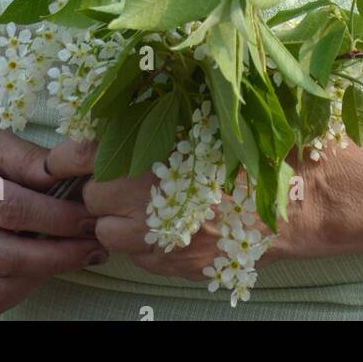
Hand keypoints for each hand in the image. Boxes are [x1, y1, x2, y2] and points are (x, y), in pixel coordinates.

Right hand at [0, 114, 110, 316]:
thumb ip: (30, 160)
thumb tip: (76, 174)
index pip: (15, 213)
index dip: (59, 219)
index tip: (91, 218)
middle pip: (9, 257)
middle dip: (61, 255)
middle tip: (95, 245)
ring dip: (44, 276)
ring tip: (74, 256)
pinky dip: (19, 290)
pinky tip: (40, 268)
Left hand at [46, 135, 337, 281]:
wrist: (294, 198)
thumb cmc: (250, 145)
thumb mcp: (202, 112)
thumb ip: (154, 109)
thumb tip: (113, 98)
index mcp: (140, 149)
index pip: (71, 157)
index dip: (68, 158)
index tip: (69, 159)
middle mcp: (136, 196)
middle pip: (89, 196)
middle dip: (105, 188)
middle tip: (133, 177)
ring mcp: (149, 236)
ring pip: (108, 230)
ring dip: (122, 219)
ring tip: (155, 202)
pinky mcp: (165, 263)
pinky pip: (137, 254)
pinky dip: (148, 242)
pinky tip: (177, 223)